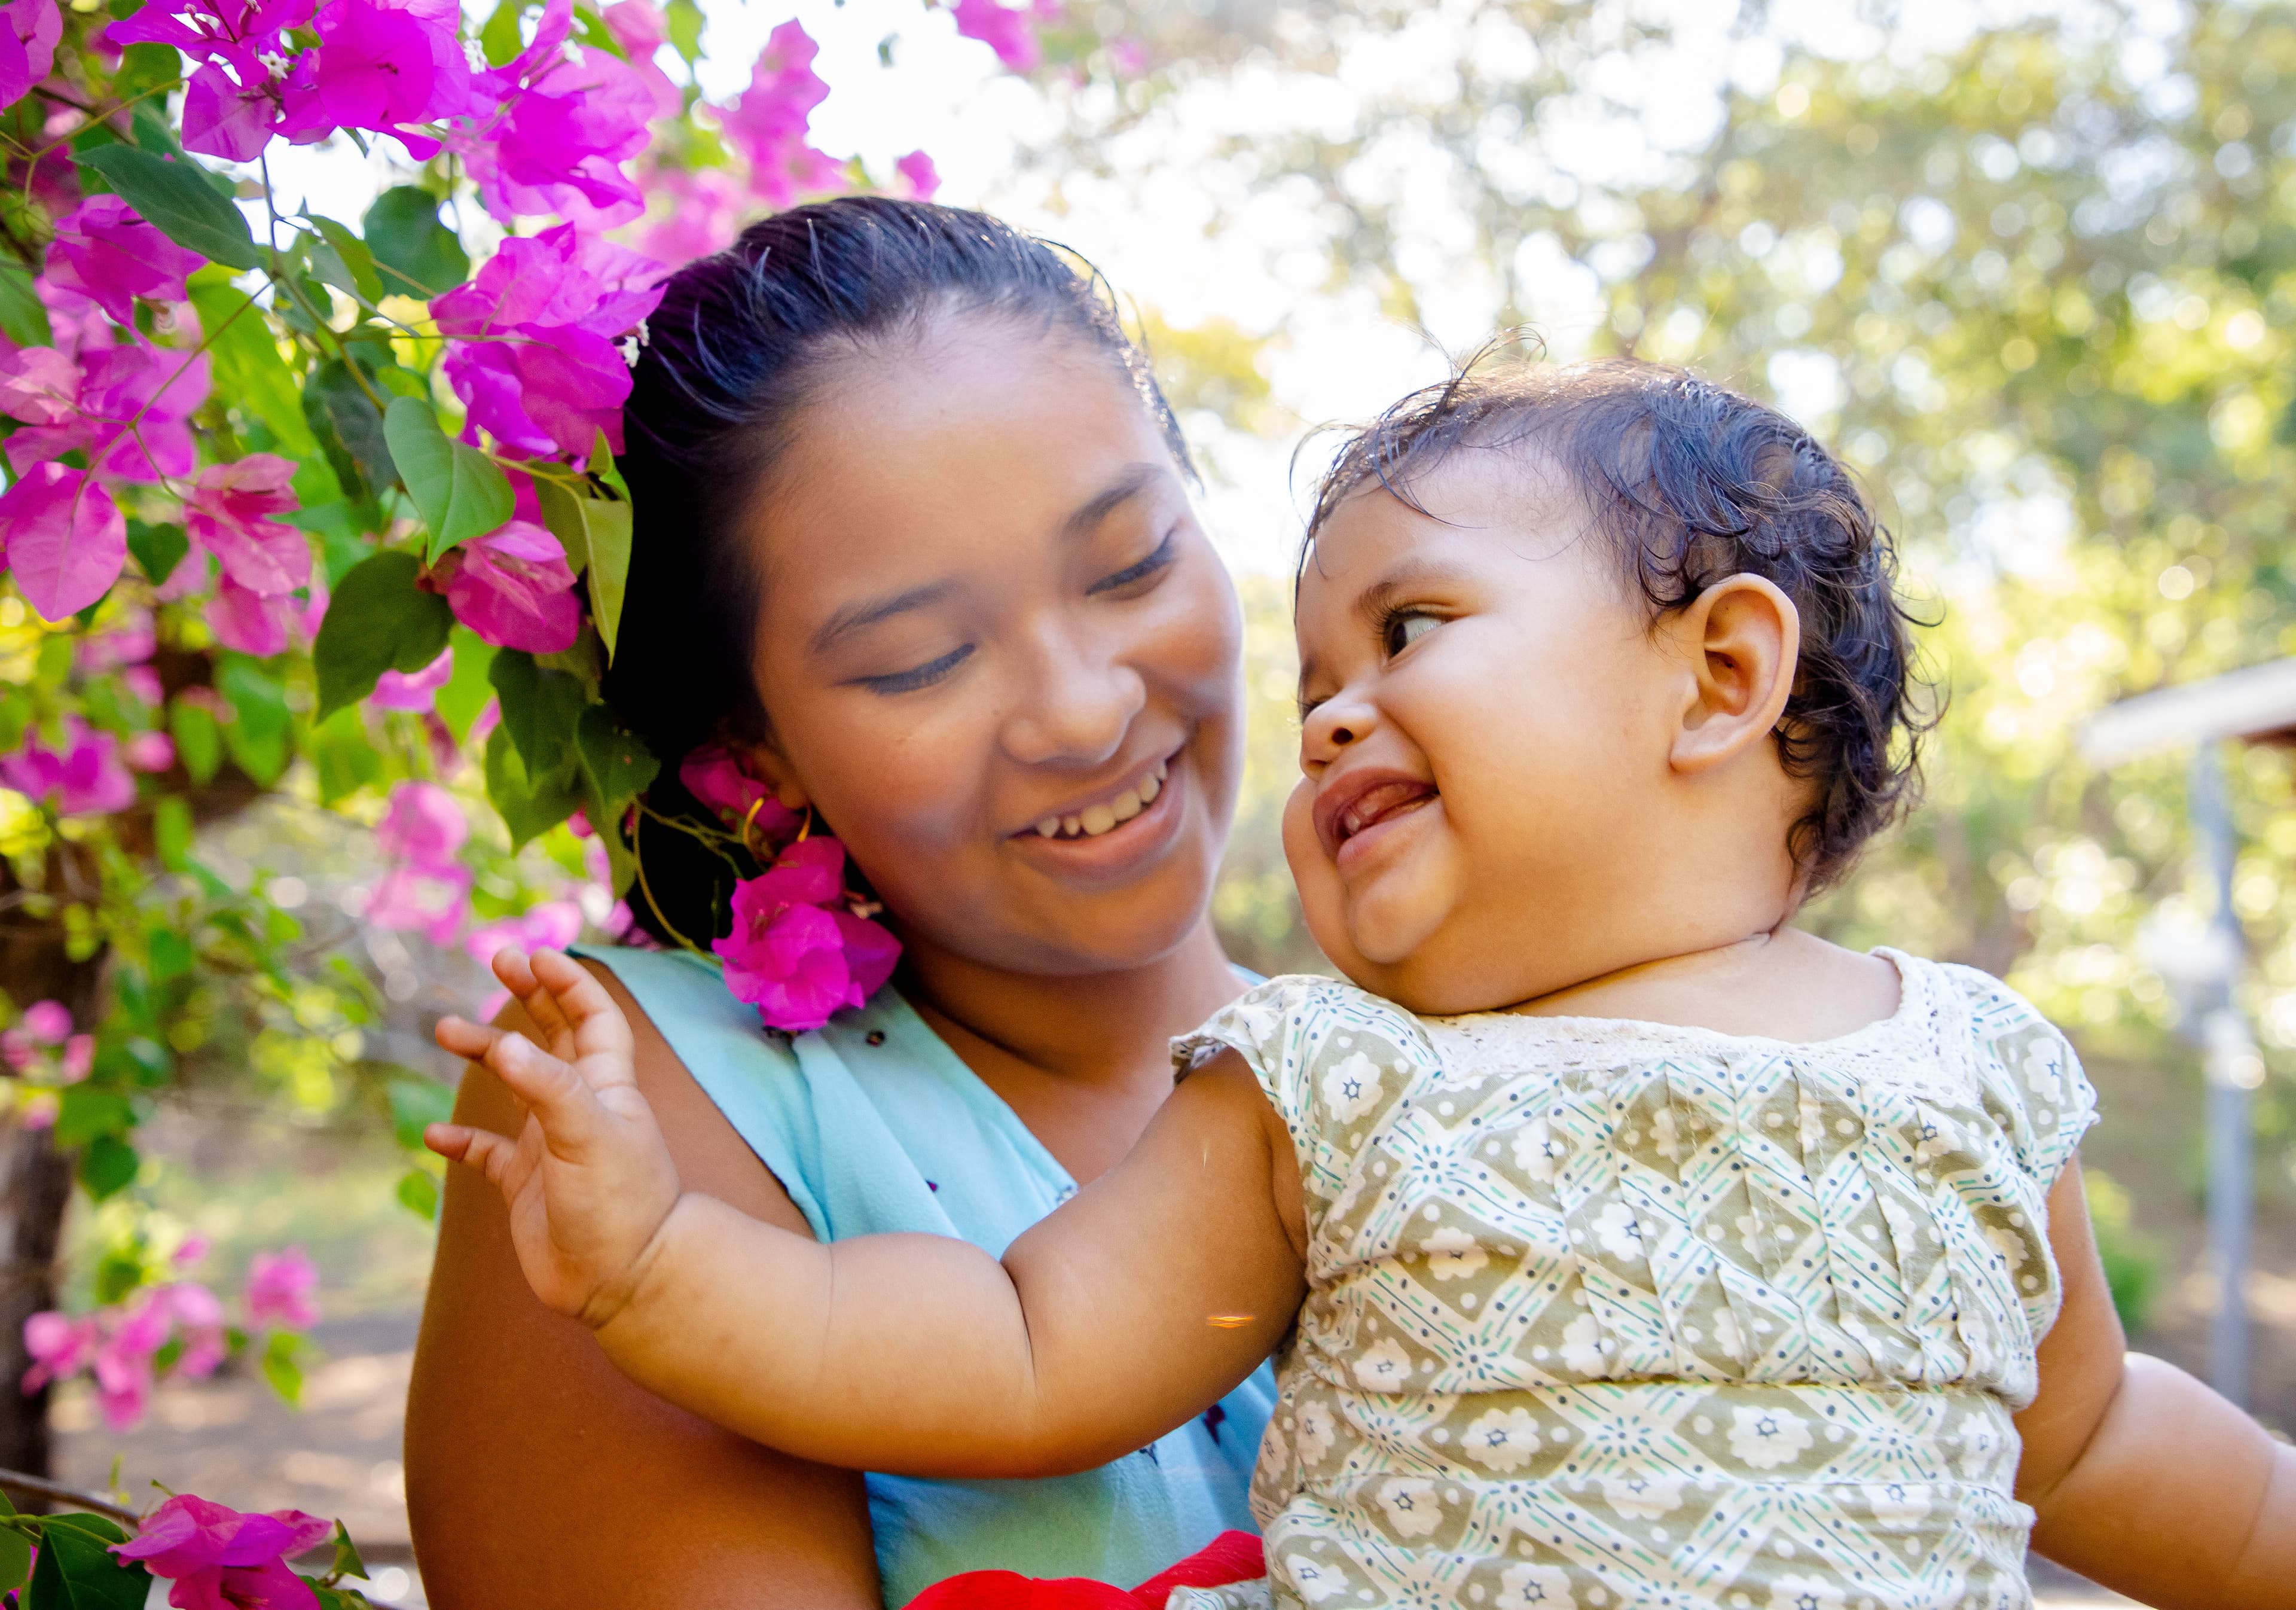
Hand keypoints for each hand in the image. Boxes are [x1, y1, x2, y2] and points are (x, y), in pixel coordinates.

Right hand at [428, 947, 681, 1329]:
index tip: (534, 954)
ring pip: (515, 1086)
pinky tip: (434, 1136)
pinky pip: (488, 1153)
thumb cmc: (620, 1205)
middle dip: (528, 997)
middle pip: (553, 1035)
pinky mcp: (526, 1185)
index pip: (592, 1016)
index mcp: (604, 1086)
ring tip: (444, 1031)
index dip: (568, 981)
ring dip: (486, 1055)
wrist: (625, 1281)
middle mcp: (578, 1107)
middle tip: (495, 960)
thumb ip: (549, 1089)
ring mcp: (551, 1145)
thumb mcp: (588, 1136)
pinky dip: (461, 1142)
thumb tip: (507, 1047)